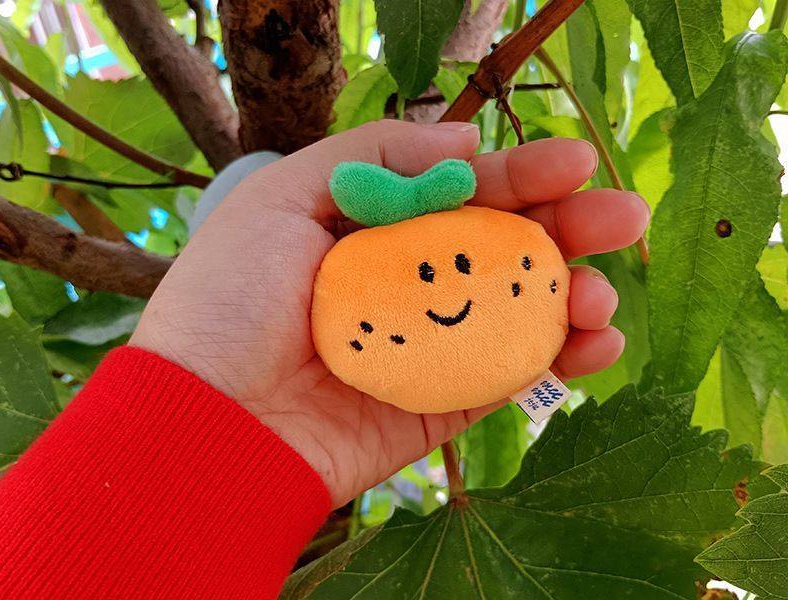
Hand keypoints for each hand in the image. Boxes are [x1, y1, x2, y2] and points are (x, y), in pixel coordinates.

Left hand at [130, 120, 648, 506]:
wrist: (208, 422)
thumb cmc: (232, 301)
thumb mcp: (283, 196)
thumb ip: (375, 157)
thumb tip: (467, 143)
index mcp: (375, 230)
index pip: (462, 193)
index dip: (520, 174)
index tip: (575, 162)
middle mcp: (407, 282)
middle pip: (503, 247)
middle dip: (568, 229)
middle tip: (625, 217)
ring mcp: (429, 343)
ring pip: (521, 309)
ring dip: (574, 295)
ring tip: (602, 293)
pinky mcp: (442, 402)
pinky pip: (512, 373)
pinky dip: (562, 357)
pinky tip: (598, 341)